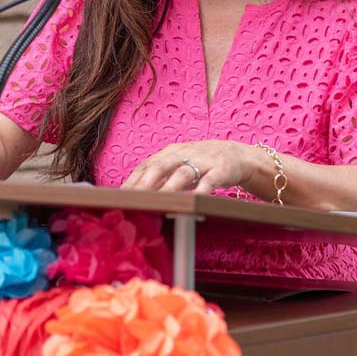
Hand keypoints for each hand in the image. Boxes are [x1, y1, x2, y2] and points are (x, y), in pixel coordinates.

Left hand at [120, 140, 252, 195]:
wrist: (236, 155)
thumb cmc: (200, 164)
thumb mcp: (178, 166)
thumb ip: (158, 178)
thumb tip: (133, 195)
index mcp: (170, 153)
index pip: (147, 165)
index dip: (133, 180)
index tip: (120, 196)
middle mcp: (184, 154)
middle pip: (161, 166)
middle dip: (146, 183)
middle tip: (134, 199)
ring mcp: (203, 161)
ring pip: (183, 173)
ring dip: (169, 188)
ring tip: (158, 202)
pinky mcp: (221, 170)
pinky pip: (210, 180)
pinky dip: (202, 190)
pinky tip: (194, 201)